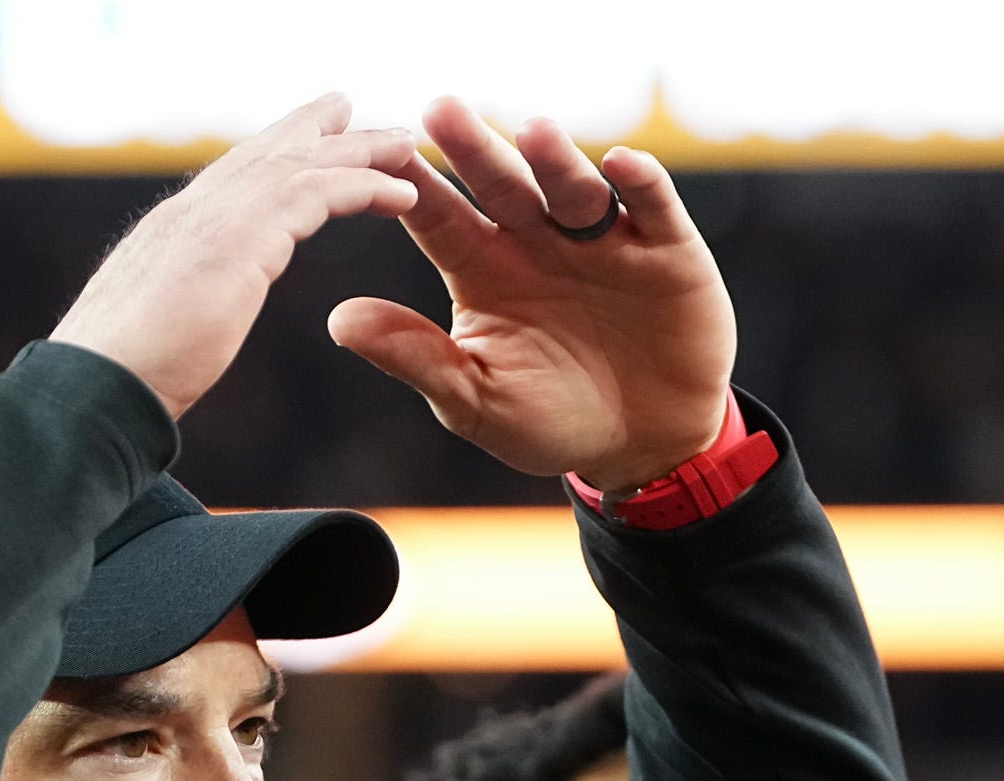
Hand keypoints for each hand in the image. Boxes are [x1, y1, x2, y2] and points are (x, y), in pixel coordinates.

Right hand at [50, 95, 419, 421]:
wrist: (97, 388)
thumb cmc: (118, 385)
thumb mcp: (151, 336)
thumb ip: (174, 314)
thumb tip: (177, 327)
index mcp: (170, 237)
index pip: (227, 180)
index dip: (267, 156)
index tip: (299, 143)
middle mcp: (191, 213)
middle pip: (264, 153)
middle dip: (312, 129)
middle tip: (353, 109)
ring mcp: (214, 219)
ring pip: (300, 163)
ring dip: (358, 152)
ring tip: (405, 147)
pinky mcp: (242, 237)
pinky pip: (317, 193)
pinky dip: (364, 187)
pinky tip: (402, 195)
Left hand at [328, 99, 733, 491]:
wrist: (646, 446)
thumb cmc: (552, 422)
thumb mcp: (477, 401)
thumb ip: (417, 357)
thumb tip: (338, 320)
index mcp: (483, 270)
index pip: (440, 219)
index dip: (414, 189)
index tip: (378, 158)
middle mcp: (537, 241)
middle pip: (501, 187)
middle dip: (474, 151)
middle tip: (440, 112)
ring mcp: (602, 239)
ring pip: (573, 188)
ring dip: (554, 160)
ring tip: (533, 133)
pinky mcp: (666, 247)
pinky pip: (652, 206)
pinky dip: (641, 182)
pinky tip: (620, 163)